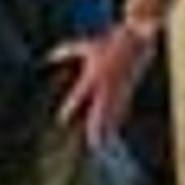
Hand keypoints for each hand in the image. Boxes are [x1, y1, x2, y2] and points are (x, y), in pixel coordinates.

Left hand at [53, 29, 150, 149]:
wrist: (136, 39)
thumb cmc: (109, 43)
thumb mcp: (86, 46)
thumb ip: (67, 51)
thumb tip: (48, 56)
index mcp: (93, 75)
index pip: (79, 95)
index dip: (69, 108)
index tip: (61, 121)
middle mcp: (106, 86)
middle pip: (100, 112)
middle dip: (96, 128)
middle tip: (93, 145)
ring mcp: (119, 90)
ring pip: (112, 115)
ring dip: (108, 130)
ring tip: (103, 145)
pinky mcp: (129, 91)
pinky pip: (122, 110)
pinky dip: (118, 121)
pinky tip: (115, 132)